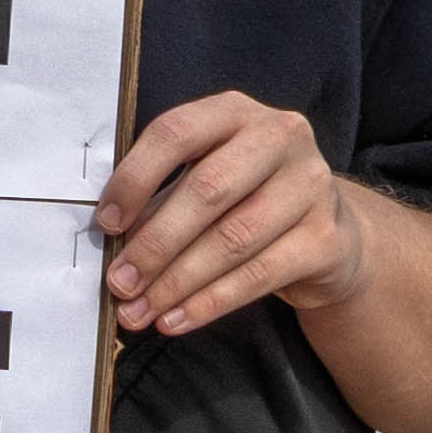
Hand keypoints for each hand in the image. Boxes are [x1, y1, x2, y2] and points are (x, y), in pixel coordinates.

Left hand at [98, 85, 369, 346]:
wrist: (326, 230)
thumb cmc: (244, 199)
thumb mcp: (203, 180)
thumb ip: (159, 198)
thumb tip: (108, 244)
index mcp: (235, 112)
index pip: (176, 133)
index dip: (135, 178)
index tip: (105, 223)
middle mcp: (280, 138)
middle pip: (206, 190)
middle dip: (154, 243)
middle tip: (118, 282)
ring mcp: (311, 186)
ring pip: (231, 239)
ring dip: (175, 282)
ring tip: (137, 311)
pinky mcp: (327, 238)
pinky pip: (258, 275)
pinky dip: (208, 302)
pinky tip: (174, 320)